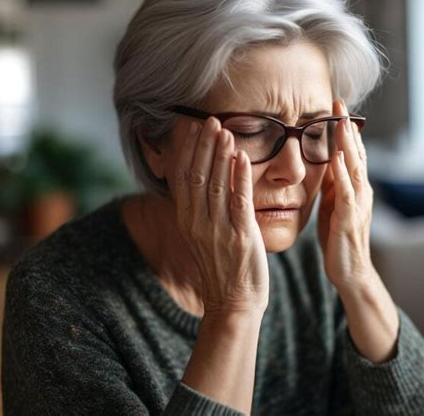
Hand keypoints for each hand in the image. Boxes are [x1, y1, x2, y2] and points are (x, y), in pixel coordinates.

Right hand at [173, 116, 268, 314]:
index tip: (191, 127)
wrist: (233, 302)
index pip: (181, 177)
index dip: (186, 150)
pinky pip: (238, 202)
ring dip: (220, 156)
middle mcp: (197, 222)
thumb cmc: (221, 266)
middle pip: (196, 176)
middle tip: (210, 120)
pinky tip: (242, 157)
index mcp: (187, 220)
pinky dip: (239, 177)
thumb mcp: (201, 235)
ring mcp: (217, 230)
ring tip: (225, 130)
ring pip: (215, 185)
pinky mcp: (239, 237)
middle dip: (203, 146)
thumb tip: (202, 179)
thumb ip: (199, 207)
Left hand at [317, 99, 374, 292]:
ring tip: (341, 122)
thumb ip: (332, 183)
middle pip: (355, 153)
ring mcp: (357, 204)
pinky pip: (345, 193)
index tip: (336, 107)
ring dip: (347, 145)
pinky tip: (335, 159)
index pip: (351, 152)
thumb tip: (326, 161)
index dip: (345, 130)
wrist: (349, 270)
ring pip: (354, 168)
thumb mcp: (333, 204)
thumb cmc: (338, 236)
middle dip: (347, 128)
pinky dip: (342, 175)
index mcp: (353, 187)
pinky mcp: (348, 219)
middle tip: (340, 102)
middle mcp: (360, 191)